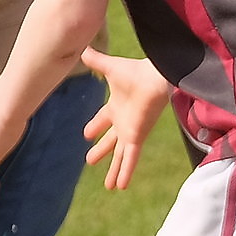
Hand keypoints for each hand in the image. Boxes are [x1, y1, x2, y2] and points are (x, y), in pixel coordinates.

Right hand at [80, 48, 172, 190]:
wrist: (154, 77)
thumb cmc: (135, 71)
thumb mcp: (109, 68)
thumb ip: (95, 60)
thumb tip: (81, 48)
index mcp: (116, 107)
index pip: (102, 119)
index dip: (95, 126)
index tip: (86, 134)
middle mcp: (123, 122)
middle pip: (110, 141)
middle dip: (101, 150)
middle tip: (89, 160)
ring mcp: (130, 132)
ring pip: (119, 156)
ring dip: (114, 170)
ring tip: (109, 187)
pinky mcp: (136, 137)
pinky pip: (129, 159)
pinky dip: (125, 172)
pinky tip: (120, 187)